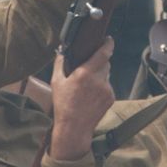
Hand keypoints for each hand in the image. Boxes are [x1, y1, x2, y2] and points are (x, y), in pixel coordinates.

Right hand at [49, 38, 115, 160]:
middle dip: (99, 62)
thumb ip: (60, 63)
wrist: (74, 127)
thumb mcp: (56, 82)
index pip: (103, 54)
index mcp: (85, 74)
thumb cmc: (63, 105)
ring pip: (107, 75)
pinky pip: (108, 86)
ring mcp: (107, 90)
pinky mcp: (111, 98)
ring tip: (87, 86)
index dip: (108, 44)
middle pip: (106, 63)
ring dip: (99, 75)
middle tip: (89, 67)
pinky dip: (102, 87)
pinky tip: (91, 95)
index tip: (108, 39)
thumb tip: (61, 51)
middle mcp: (98, 80)